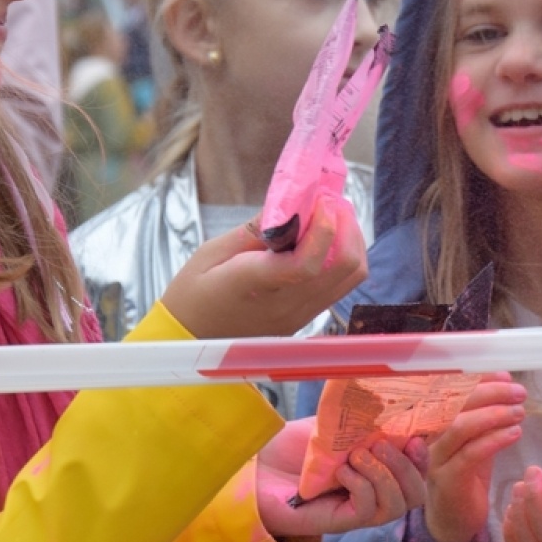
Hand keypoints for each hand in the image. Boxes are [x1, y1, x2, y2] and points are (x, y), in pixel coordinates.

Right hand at [161, 193, 366, 338]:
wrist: (190, 341)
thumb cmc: (194, 293)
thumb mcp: (212, 251)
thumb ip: (256, 229)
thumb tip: (291, 202)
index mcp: (256, 285)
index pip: (307, 263)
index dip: (325, 228)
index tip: (320, 200)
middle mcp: (286, 304)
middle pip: (345, 267)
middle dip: (347, 225)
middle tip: (330, 201)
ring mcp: (299, 315)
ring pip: (351, 277)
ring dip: (351, 241)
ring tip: (332, 217)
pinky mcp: (305, 319)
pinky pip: (340, 286)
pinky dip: (343, 258)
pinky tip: (325, 241)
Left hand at [255, 418, 425, 541]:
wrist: (258, 468)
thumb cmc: (292, 448)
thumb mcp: (334, 427)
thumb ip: (362, 422)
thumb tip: (387, 406)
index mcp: (378, 470)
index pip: (417, 473)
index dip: (423, 459)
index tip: (416, 439)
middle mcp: (373, 494)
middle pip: (415, 495)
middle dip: (407, 468)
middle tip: (380, 445)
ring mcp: (357, 511)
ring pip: (396, 506)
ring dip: (384, 475)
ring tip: (358, 456)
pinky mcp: (340, 522)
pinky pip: (367, 510)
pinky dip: (361, 485)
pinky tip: (341, 471)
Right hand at [423, 376, 526, 541]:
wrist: (452, 523)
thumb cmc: (466, 479)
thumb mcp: (476, 443)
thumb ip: (486, 418)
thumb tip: (505, 385)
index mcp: (437, 424)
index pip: (453, 392)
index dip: (479, 380)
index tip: (506, 376)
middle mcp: (431, 437)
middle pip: (454, 404)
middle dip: (490, 393)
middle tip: (519, 393)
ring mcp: (436, 459)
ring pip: (460, 427)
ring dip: (493, 415)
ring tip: (520, 412)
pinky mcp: (447, 480)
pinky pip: (470, 454)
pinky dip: (494, 440)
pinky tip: (515, 433)